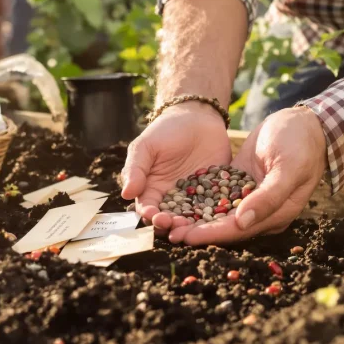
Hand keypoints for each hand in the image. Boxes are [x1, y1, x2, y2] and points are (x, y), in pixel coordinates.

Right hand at [121, 102, 231, 234]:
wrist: (197, 116)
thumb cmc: (166, 130)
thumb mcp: (146, 146)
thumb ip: (135, 168)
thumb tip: (126, 193)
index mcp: (152, 190)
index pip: (148, 209)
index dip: (150, 216)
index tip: (155, 216)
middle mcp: (173, 198)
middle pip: (170, 219)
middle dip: (172, 225)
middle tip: (176, 226)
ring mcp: (196, 197)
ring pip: (193, 218)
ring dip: (192, 225)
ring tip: (195, 228)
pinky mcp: (217, 192)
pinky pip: (216, 206)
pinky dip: (216, 214)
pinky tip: (217, 217)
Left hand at [168, 107, 326, 244]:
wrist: (306, 122)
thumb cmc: (301, 143)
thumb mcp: (288, 168)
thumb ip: (268, 197)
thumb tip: (243, 221)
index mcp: (277, 213)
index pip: (238, 229)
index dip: (211, 234)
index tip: (186, 237)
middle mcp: (262, 211)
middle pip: (225, 226)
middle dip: (197, 230)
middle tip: (167, 233)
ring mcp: (251, 198)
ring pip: (218, 213)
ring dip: (194, 218)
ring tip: (167, 220)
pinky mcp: (242, 183)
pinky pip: (218, 195)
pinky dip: (199, 199)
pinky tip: (177, 200)